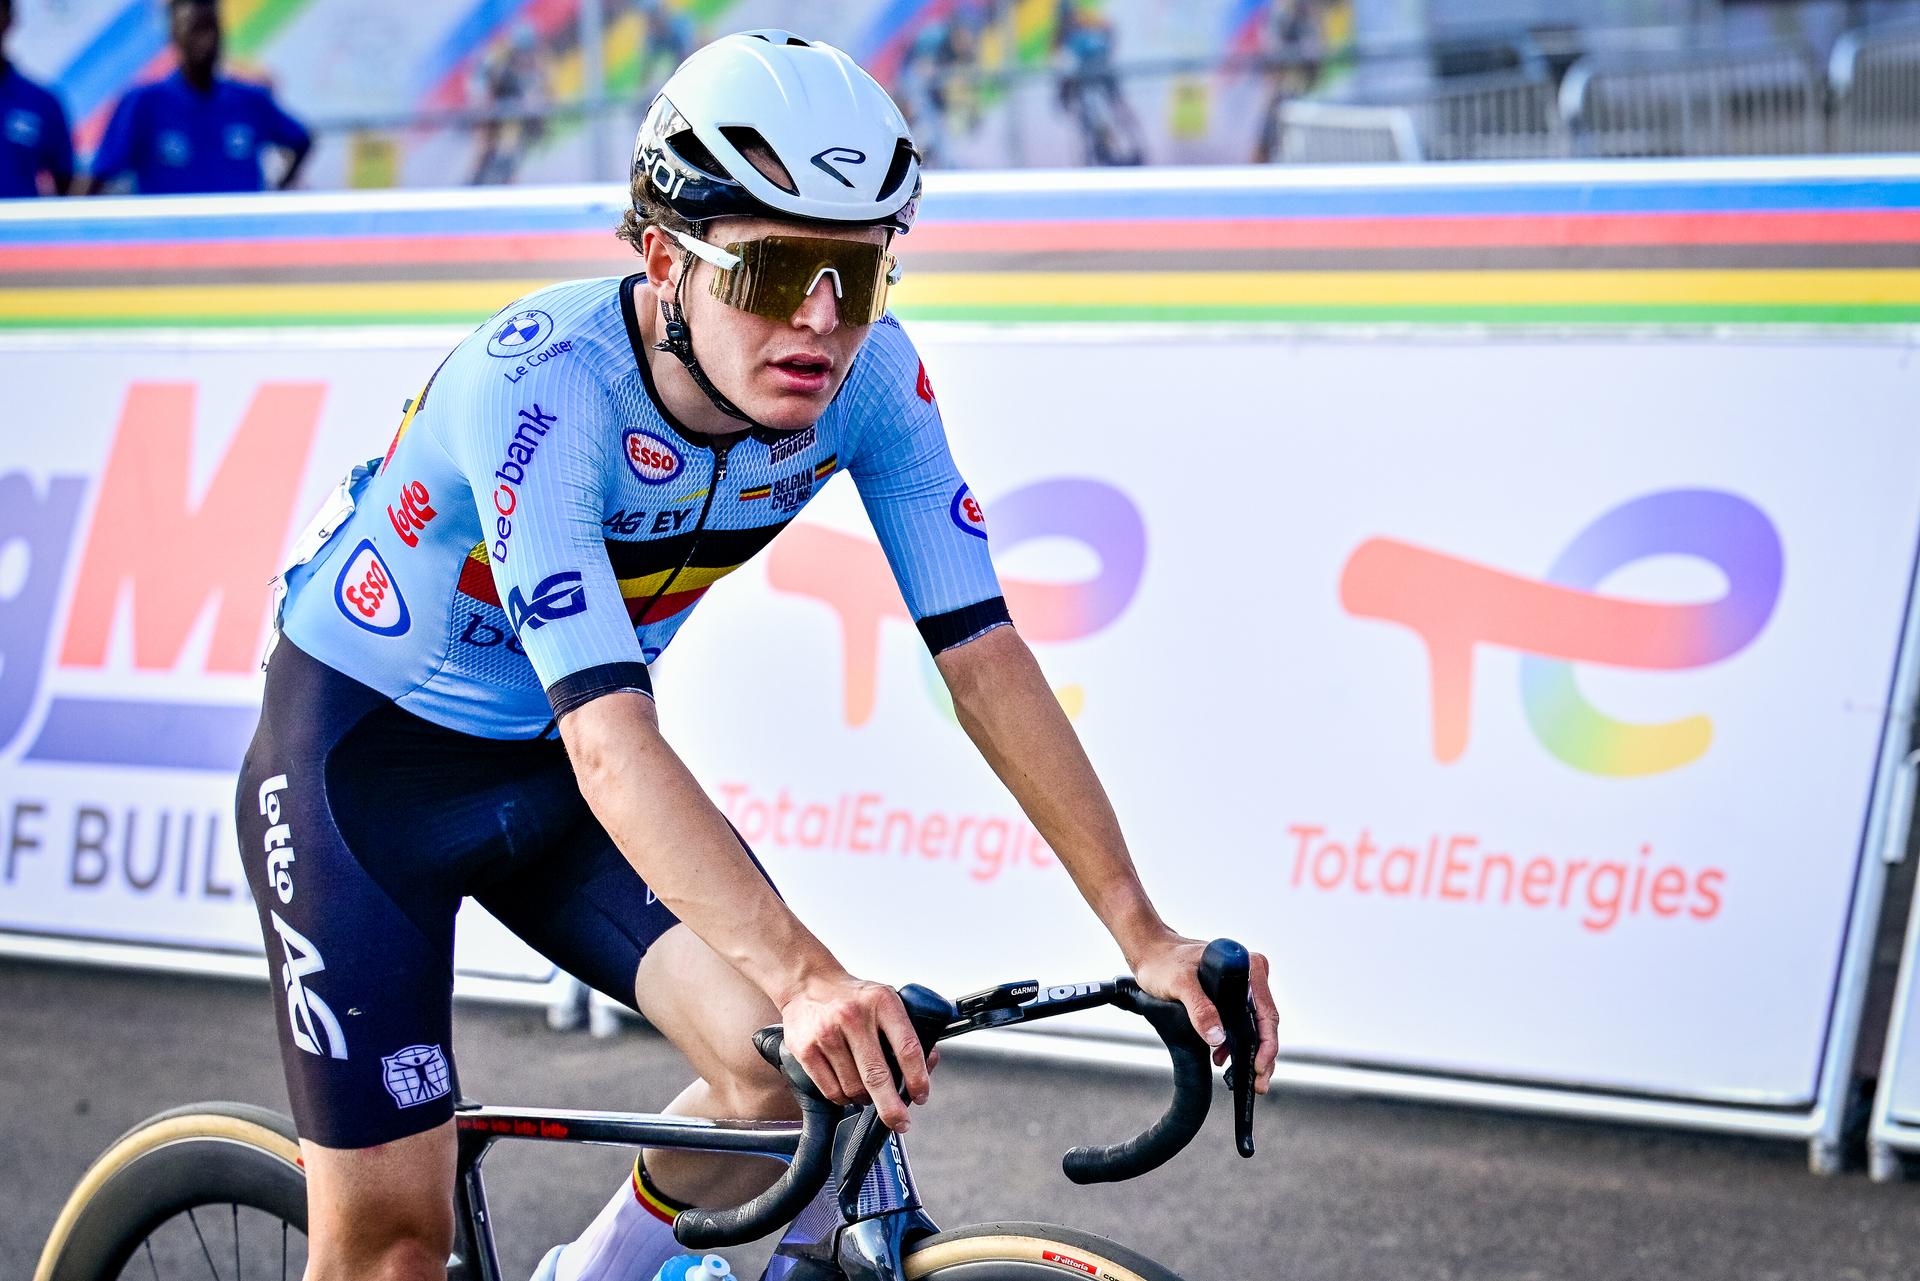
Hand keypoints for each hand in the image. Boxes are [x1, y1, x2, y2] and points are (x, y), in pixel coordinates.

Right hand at [779, 970, 932, 1131]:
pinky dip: (843, 1098)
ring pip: (853, 1087)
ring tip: (866, 1091)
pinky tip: (847, 1088)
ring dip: (864, 1099)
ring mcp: (827, 1033)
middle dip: (892, 1107)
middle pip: (877, 1075)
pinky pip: (831, 1090)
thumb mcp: (886, 1000)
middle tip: (901, 1122)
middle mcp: (853, 1016)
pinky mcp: (806, 1049)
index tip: (920, 1095)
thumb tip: (927, 1065)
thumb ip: (907, 1031)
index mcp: (882, 1002)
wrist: (808, 983)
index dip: (917, 1078)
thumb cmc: (853, 997)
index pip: (907, 1047)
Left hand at [1130, 935, 1279, 1093]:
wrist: (1150, 953)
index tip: (1259, 1066)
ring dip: (1250, 1051)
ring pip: (1255, 1025)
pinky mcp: (1231, 993)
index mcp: (1247, 967)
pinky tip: (1222, 1057)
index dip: (1267, 1043)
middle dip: (1263, 1055)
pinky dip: (1235, 1042)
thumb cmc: (1164, 962)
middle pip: (1265, 1021)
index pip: (1266, 1012)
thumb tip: (1218, 1037)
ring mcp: (1242, 984)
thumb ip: (1199, 1008)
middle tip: (1259, 1083)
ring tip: (1244, 1077)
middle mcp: (1250, 974)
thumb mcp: (1180, 985)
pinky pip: (1241, 1021)